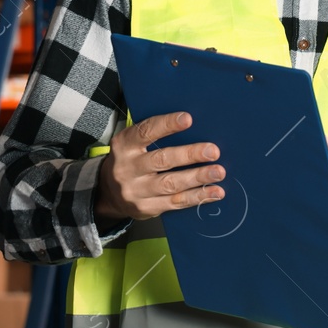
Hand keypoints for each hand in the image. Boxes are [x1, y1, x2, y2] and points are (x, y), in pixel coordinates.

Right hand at [95, 112, 224, 222]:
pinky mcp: (147, 208)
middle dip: (190, 155)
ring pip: (171, 184)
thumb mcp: (132, 143)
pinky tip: (215, 192)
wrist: (109, 194)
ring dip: (198, 177)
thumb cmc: (130, 160)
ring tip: (218, 172)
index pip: (145, 132)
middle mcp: (127, 168)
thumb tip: (193, 125)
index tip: (188, 119)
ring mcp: (136, 191)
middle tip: (213, 151)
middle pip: (161, 160)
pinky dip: (198, 197)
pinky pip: (176, 202)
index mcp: (124, 145)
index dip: (166, 124)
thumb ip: (155, 135)